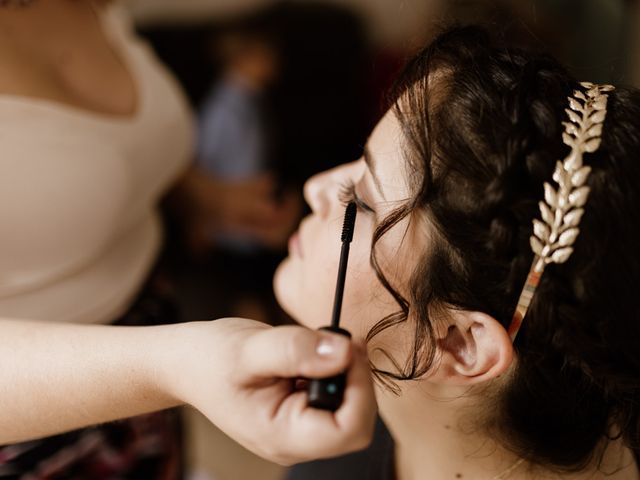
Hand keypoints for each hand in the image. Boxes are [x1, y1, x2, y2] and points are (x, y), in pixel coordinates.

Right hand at [165, 319, 376, 464]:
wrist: (186, 363)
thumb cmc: (209, 359)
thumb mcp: (250, 348)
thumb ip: (296, 350)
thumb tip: (343, 352)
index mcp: (282, 436)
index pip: (349, 429)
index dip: (360, 389)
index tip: (348, 350)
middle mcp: (294, 441)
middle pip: (356, 423)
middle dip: (357, 380)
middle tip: (342, 343)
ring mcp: (297, 430)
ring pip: (351, 411)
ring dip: (348, 375)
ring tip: (324, 346)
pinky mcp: (299, 413)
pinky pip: (335, 400)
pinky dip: (336, 373)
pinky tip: (317, 354)